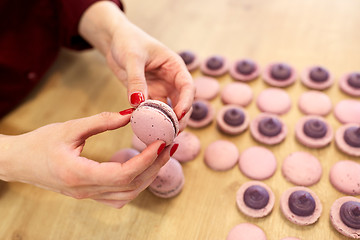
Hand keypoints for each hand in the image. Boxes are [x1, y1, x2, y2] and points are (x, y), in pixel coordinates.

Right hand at [0, 110, 172, 207]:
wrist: (17, 162)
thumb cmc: (39, 144)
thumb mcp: (69, 128)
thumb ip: (101, 122)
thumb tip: (130, 114)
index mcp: (79, 174)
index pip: (124, 173)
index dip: (146, 159)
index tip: (161, 142)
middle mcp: (85, 190)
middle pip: (131, 185)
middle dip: (155, 166)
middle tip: (169, 146)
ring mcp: (87, 196)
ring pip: (128, 194)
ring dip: (148, 176)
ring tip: (160, 156)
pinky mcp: (88, 194)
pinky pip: (119, 196)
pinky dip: (135, 184)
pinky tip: (142, 168)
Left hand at [79, 2, 194, 126]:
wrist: (115, 41)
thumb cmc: (128, 41)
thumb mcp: (132, 58)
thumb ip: (136, 80)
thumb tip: (138, 103)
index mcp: (175, 66)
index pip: (187, 86)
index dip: (186, 102)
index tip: (179, 115)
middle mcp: (171, 80)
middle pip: (181, 102)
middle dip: (179, 118)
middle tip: (172, 133)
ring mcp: (160, 89)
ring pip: (168, 110)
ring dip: (165, 123)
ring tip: (160, 137)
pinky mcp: (148, 96)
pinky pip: (152, 111)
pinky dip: (150, 121)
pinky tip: (145, 130)